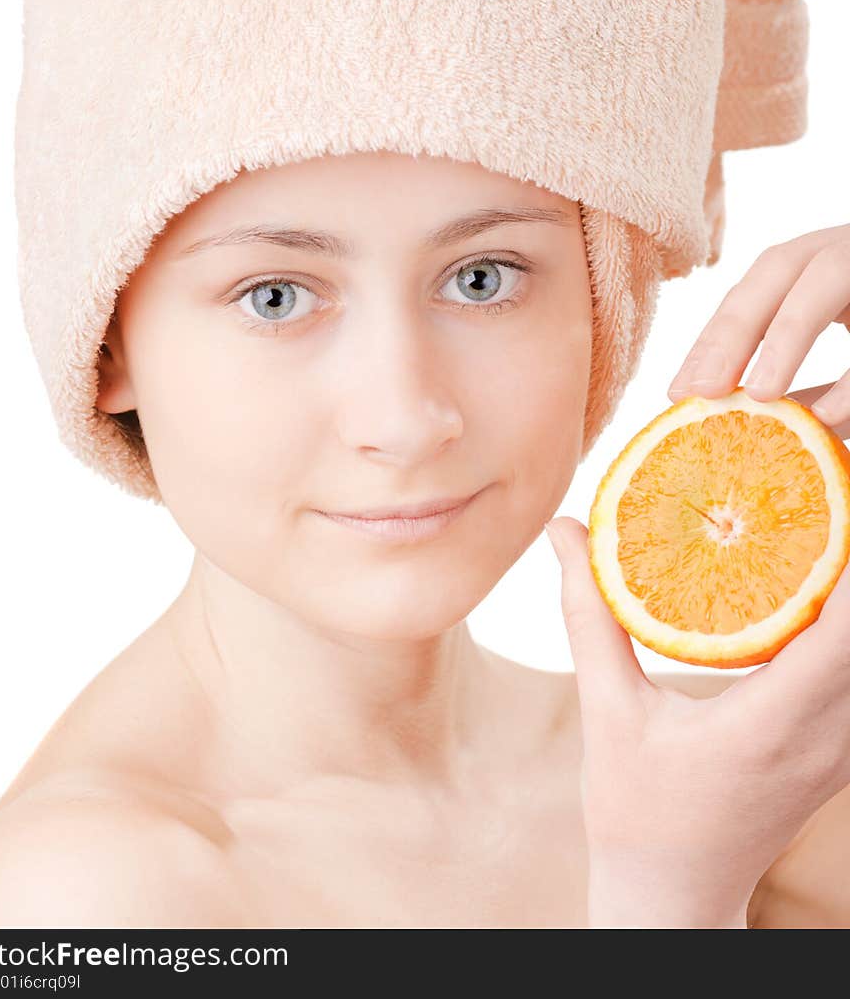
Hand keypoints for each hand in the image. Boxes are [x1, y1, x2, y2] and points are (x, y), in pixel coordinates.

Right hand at [544, 516, 849, 928]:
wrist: (675, 895)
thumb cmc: (636, 809)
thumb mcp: (607, 712)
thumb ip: (591, 616)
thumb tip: (565, 531)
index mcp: (773, 725)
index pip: (845, 630)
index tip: (829, 492)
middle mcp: (827, 737)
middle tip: (823, 491)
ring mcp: (843, 750)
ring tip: (823, 525)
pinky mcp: (842, 753)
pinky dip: (848, 627)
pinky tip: (818, 586)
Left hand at [666, 223, 849, 439]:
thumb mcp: (837, 345)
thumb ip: (796, 373)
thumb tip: (744, 413)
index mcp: (811, 265)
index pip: (749, 295)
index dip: (711, 339)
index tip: (677, 393)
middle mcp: (841, 249)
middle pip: (777, 269)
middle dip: (734, 328)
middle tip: (702, 390)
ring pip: (826, 279)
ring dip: (788, 337)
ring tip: (761, 396)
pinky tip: (829, 417)